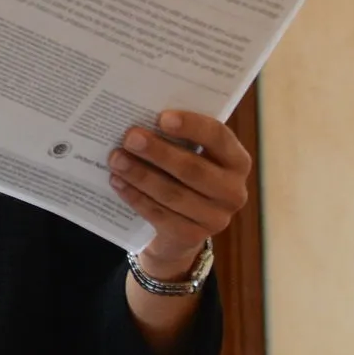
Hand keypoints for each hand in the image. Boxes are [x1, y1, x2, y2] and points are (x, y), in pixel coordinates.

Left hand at [108, 111, 251, 276]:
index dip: (192, 126)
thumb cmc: (184, 178)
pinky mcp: (193, 236)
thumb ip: (177, 139)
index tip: (162, 117)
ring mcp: (216, 218)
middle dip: (158, 152)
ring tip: (116, 159)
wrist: (181, 230)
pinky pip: (160, 214)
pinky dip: (136, 197)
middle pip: (192, 169)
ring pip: (173, 194)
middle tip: (130, 138)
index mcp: (237, 162)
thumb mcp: (190, 156)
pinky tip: (118, 183)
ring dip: (140, 175)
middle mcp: (233, 191)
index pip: (219, 138)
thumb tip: (142, 117)